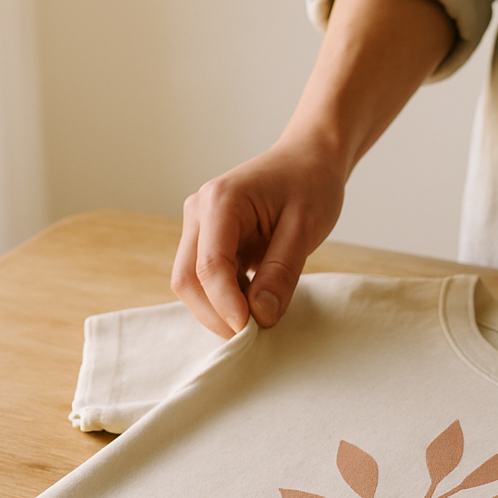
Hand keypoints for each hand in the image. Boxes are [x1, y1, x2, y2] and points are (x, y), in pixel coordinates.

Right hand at [172, 141, 344, 337]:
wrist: (309, 159)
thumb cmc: (310, 185)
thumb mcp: (305, 229)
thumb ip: (281, 272)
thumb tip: (260, 316)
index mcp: (220, 202)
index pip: (209, 267)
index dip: (226, 306)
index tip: (250, 332)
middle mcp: (199, 212)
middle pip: (187, 279)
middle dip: (215, 315)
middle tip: (253, 338)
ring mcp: (199, 225)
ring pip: (191, 283)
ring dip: (220, 309)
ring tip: (260, 319)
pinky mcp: (209, 239)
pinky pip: (206, 278)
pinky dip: (227, 299)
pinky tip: (256, 302)